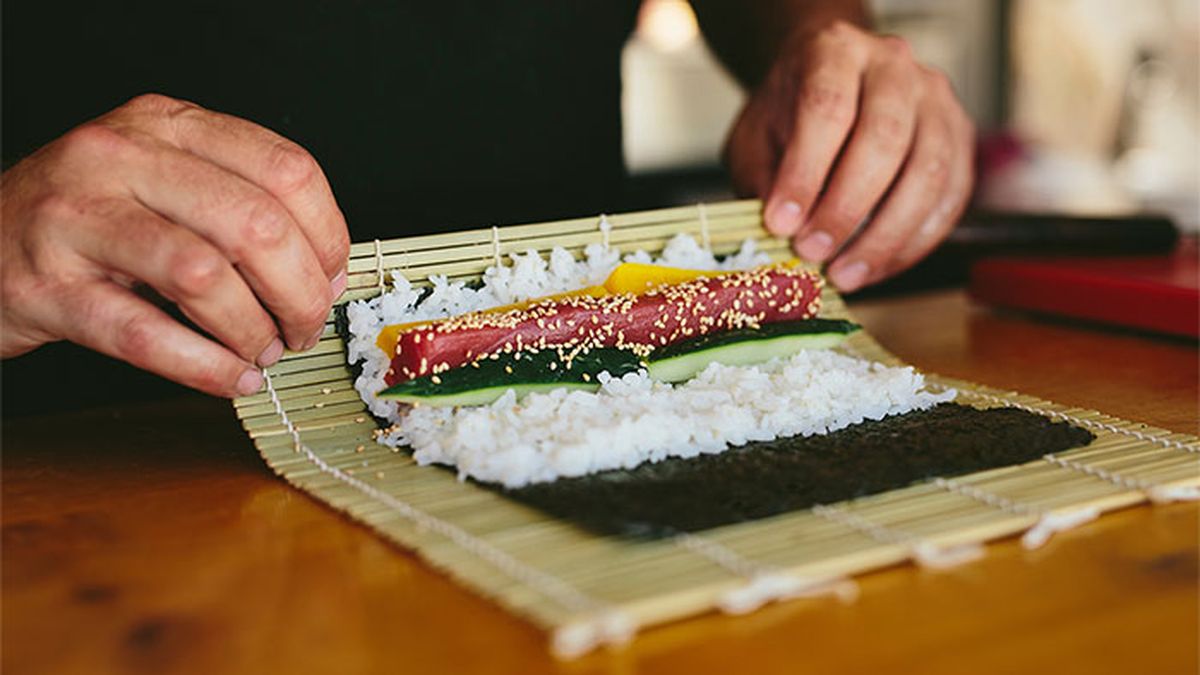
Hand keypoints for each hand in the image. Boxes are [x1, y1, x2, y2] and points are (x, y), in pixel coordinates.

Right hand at [1, 94, 349, 396]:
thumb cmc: (87, 221)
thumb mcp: (161, 181)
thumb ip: (237, 204)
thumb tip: (325, 269)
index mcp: (165, 125)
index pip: (286, 169)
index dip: (328, 235)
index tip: (331, 278)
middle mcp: (119, 157)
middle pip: (256, 224)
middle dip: (300, 293)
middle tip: (303, 327)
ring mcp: (76, 218)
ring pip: (204, 277)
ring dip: (254, 330)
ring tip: (264, 352)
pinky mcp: (45, 287)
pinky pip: (146, 335)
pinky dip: (207, 367)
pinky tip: (232, 379)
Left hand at [725, 21, 974, 291]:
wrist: (829, 80)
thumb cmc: (790, 112)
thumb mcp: (757, 137)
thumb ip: (765, 179)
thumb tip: (781, 233)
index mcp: (836, 52)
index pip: (827, 109)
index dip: (805, 173)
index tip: (781, 224)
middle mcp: (894, 67)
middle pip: (884, 139)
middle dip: (846, 209)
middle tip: (813, 253)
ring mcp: (935, 100)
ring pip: (927, 173)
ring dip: (884, 236)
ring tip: (845, 274)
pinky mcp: (960, 137)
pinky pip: (949, 199)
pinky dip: (913, 243)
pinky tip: (876, 267)